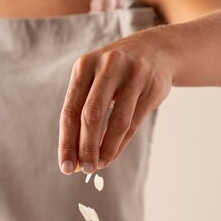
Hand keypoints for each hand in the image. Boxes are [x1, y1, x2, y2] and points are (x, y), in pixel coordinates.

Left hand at [58, 30, 172, 173]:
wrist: (155, 50)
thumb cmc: (114, 75)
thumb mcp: (94, 83)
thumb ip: (82, 115)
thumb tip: (74, 158)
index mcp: (84, 66)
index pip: (70, 110)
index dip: (66, 142)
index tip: (66, 167)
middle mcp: (107, 66)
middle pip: (91, 115)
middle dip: (86, 147)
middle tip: (85, 170)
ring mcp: (132, 74)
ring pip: (117, 121)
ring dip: (106, 149)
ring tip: (100, 165)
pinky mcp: (152, 86)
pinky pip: (134, 122)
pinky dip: (121, 143)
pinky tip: (112, 155)